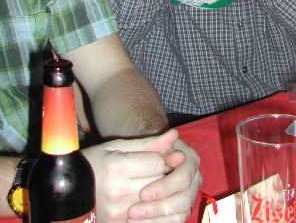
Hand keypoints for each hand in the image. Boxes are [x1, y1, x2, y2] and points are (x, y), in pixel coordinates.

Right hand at [83, 129, 197, 222]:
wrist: (67, 192)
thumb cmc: (94, 163)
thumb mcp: (118, 148)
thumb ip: (148, 144)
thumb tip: (174, 135)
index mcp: (117, 167)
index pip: (158, 163)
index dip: (164, 158)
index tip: (162, 156)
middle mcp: (118, 191)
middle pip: (159, 183)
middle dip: (164, 176)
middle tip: (161, 171)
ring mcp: (118, 213)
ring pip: (157, 204)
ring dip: (161, 196)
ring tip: (155, 187)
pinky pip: (148, 222)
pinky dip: (155, 213)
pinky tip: (151, 204)